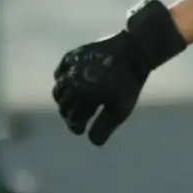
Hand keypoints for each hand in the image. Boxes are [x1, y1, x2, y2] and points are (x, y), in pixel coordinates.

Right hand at [53, 31, 150, 146]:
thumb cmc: (129, 83)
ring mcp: (69, 67)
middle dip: (70, 115)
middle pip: (64, 106)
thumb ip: (105, 127)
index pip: (73, 118)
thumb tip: (92, 142)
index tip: (81, 130)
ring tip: (77, 105)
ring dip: (65, 100)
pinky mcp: (69, 57)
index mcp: (83, 93)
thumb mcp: (120, 108)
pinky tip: (74, 87)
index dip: (77, 127)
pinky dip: (63, 83)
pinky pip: (59, 74)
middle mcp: (72, 79)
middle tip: (79, 120)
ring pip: (59, 91)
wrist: (133, 50)